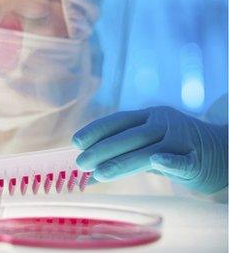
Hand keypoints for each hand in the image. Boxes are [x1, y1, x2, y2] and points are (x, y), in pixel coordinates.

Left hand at [72, 106, 227, 193]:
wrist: (222, 151)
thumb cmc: (175, 149)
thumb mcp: (146, 147)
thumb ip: (120, 157)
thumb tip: (87, 174)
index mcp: (149, 116)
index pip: (118, 121)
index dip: (95, 130)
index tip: (75, 142)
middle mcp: (164, 123)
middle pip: (128, 136)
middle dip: (101, 150)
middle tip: (81, 163)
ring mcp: (181, 139)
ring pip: (148, 151)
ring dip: (122, 161)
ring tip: (100, 173)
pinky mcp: (198, 158)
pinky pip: (182, 160)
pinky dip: (170, 161)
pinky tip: (157, 162)